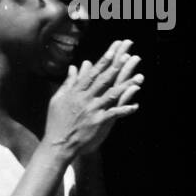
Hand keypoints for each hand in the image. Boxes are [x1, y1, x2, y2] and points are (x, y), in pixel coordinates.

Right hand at [44, 40, 142, 161]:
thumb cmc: (57, 121)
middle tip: (127, 56)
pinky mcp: (98, 122)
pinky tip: (135, 106)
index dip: (103, 62)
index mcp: (76, 92)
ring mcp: (92, 110)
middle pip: (103, 80)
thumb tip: (74, 67)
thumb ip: (68, 82)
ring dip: (126, 86)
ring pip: (112, 95)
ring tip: (138, 78)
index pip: (92, 74)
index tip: (112, 52)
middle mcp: (85, 99)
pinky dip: (125, 110)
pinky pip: (114, 114)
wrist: (58, 143)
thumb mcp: (58, 99)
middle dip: (116, 68)